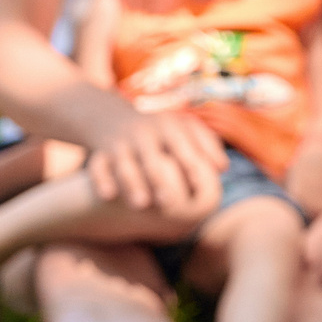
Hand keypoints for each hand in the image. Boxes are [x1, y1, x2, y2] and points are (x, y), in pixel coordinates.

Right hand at [86, 109, 225, 215]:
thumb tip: (223, 168)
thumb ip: (206, 145)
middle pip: (152, 158)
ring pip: (125, 164)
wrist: (108, 116)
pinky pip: (98, 167)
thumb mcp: (182, 128)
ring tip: (142, 205)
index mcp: (168, 128)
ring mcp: (120, 143)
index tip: (201, 185)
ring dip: (133, 183)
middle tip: (171, 203)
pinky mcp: (100, 153)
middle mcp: (143, 134)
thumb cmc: (159, 131)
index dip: (190, 164)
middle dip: (160, 179)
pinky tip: (108, 196)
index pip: (182, 146)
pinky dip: (101, 180)